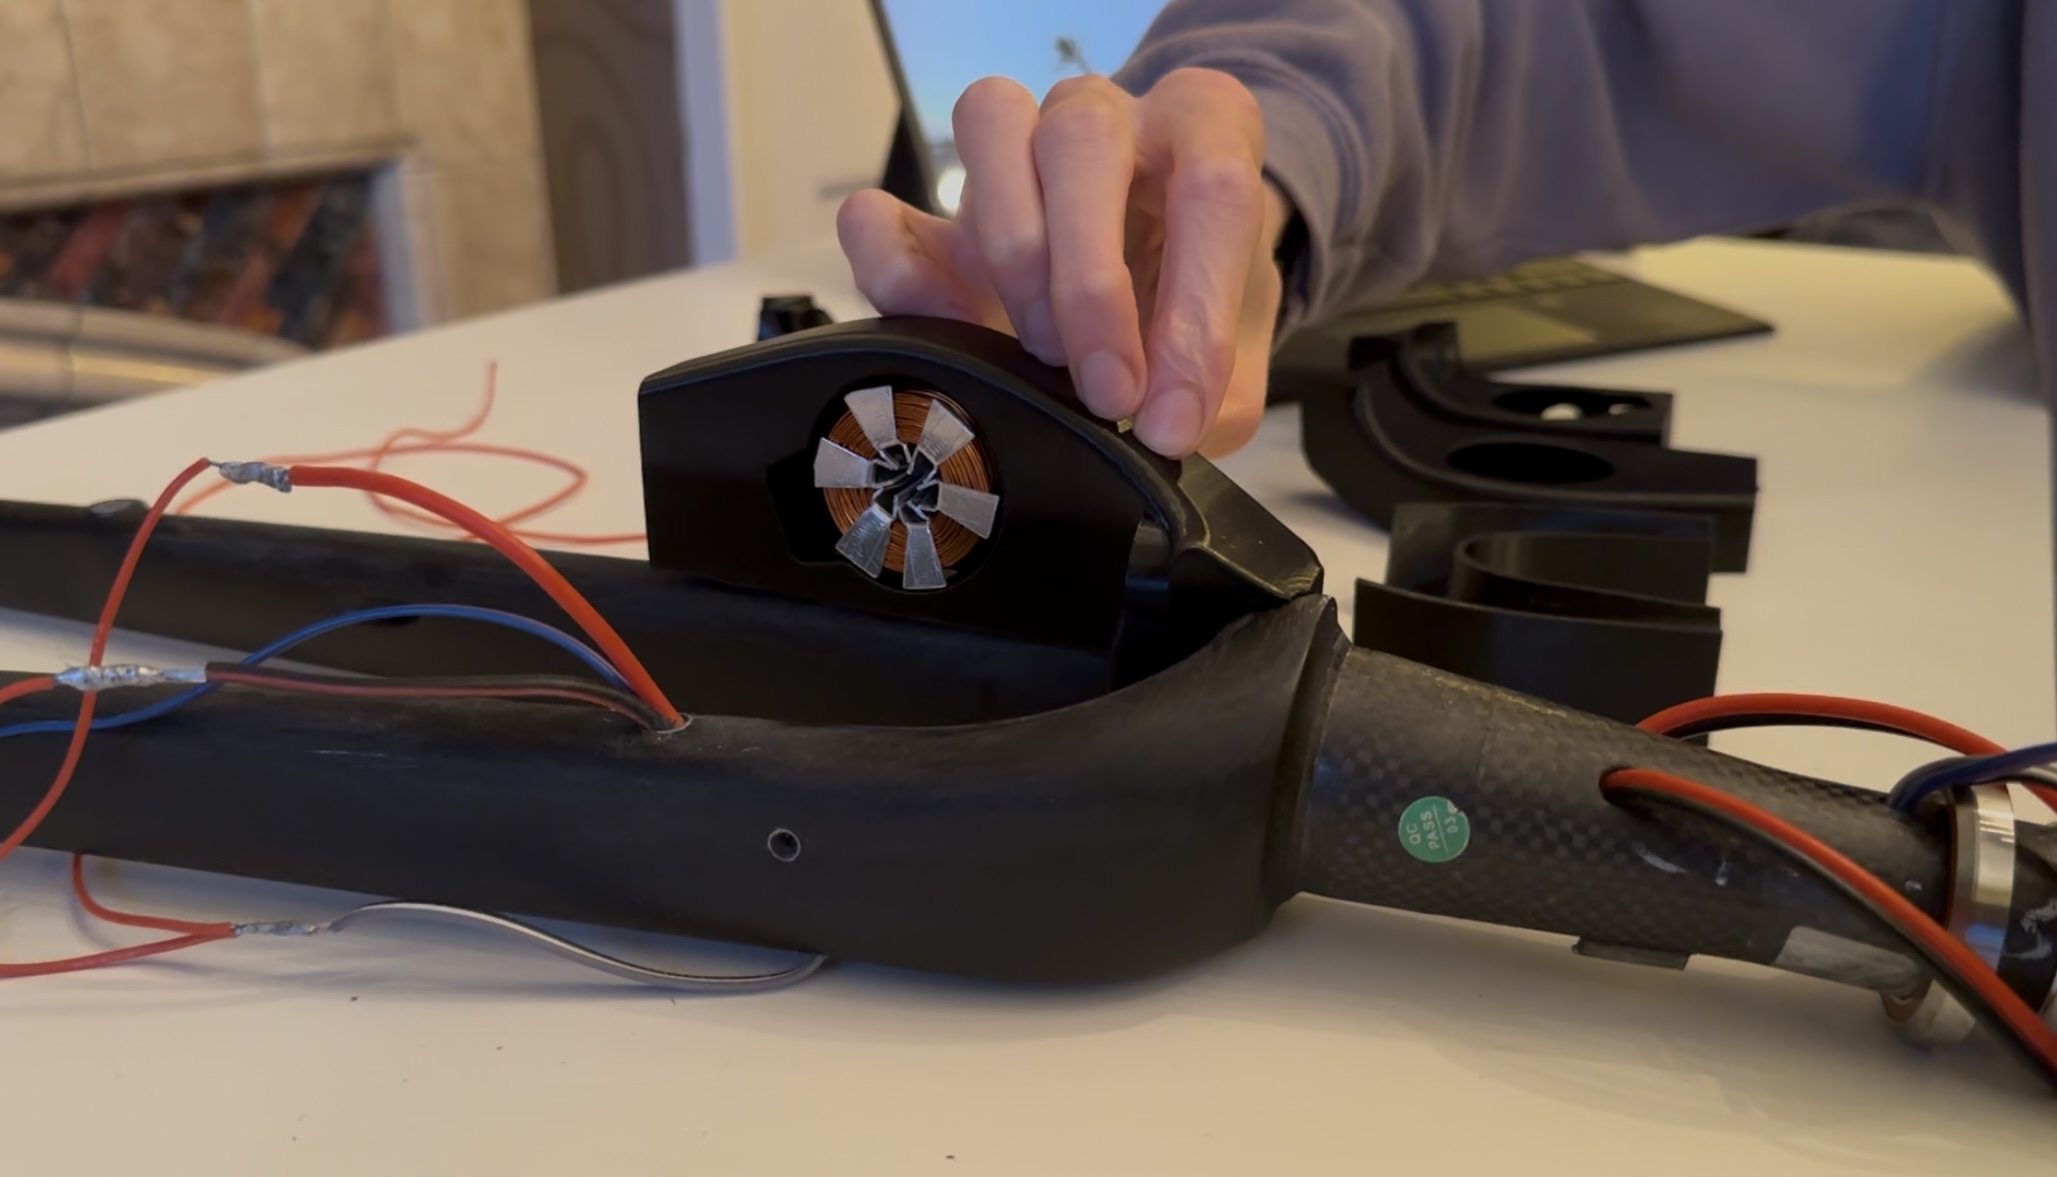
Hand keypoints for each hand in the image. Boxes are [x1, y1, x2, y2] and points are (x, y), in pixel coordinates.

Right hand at [838, 68, 1286, 457]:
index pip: (1211, 187)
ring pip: (987, 127)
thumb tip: (1165, 427)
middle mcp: (1105, 116)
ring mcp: (1011, 150)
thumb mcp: (1239, 344)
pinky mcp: (932, 214)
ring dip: (1013, 254)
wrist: (1146, 278)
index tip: (1171, 418)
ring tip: (1038, 353)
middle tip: (1106, 392)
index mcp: (1204, 127)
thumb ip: (1219, 388)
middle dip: (1092, 284)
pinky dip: (891, 270)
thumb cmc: (1197, 294)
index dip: (1194, 315)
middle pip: (1083, 137)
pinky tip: (938, 327)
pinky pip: (879, 214)